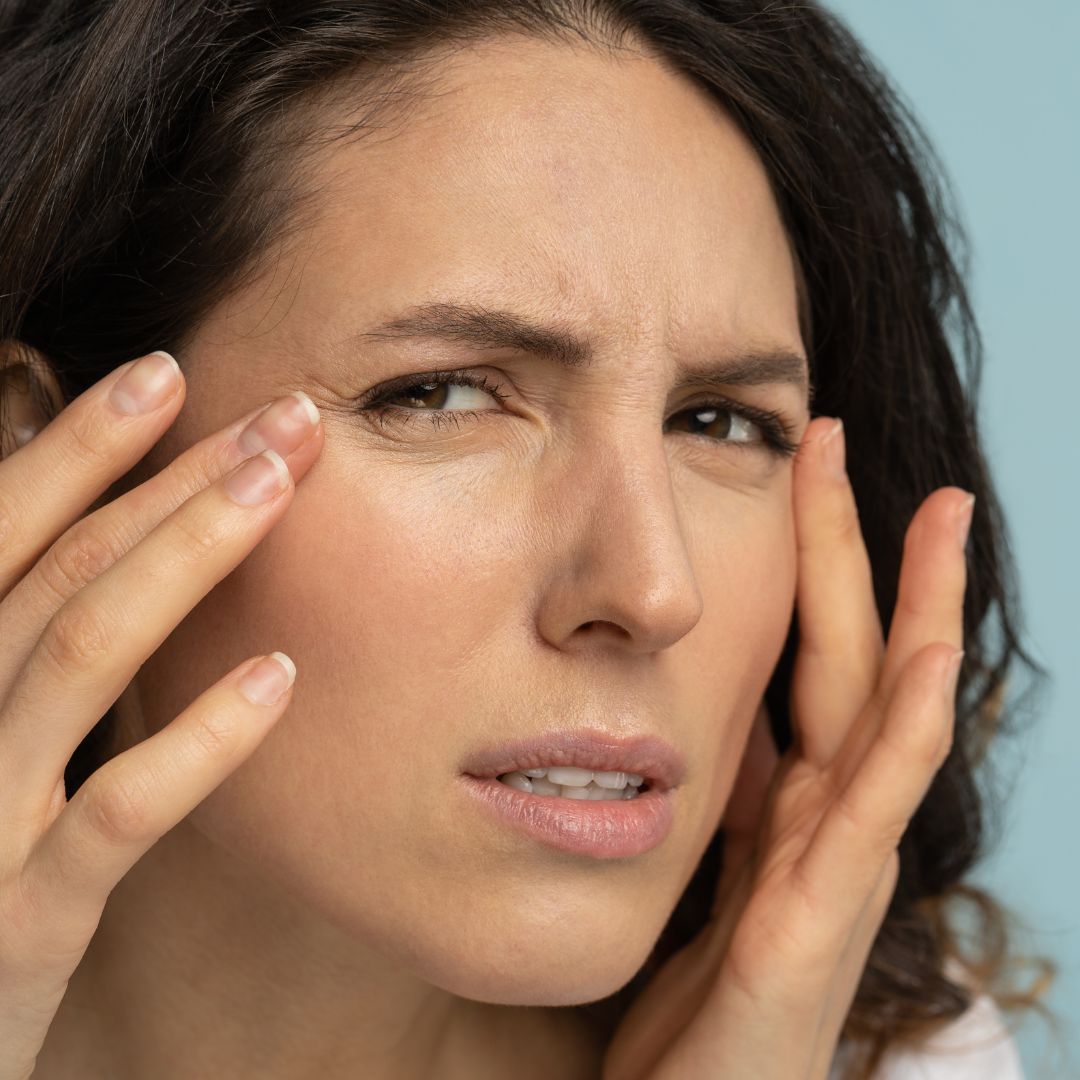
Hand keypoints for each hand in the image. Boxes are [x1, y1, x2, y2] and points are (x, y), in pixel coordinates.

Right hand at [0, 351, 322, 1079]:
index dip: (81, 446)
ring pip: (80, 654)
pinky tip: (278, 675)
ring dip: (184, 559)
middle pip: (63, 569)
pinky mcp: (25, 921)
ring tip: (277, 488)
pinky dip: (198, 738)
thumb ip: (24, 645)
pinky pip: (117, 813)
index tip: (166, 374)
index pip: (6, 531)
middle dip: (171, 479)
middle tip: (280, 416)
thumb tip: (106, 540)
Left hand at [602, 416, 971, 1079]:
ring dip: (915, 606)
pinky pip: (876, 800)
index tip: (791, 465)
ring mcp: (838, 863)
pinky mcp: (820, 918)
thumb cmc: (687, 999)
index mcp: (790, 798)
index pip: (811, 654)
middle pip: (850, 652)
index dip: (808, 561)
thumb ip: (724, 787)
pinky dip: (905, 720)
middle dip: (852, 546)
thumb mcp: (695, 863)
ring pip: (890, 708)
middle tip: (837, 437)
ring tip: (938, 512)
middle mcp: (828, 817)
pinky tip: (919, 653)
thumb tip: (721, 709)